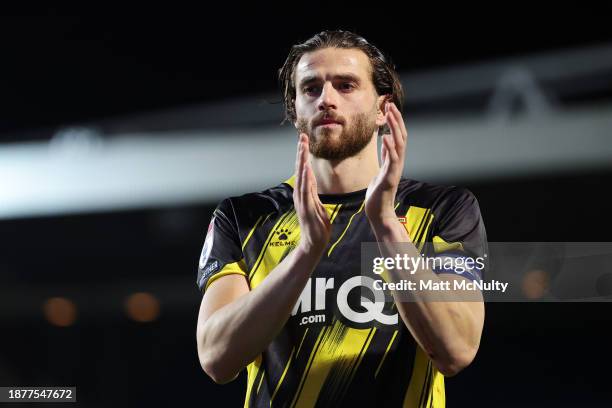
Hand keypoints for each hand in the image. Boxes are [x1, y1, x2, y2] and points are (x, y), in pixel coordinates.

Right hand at [293, 133, 331, 253]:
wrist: (313, 244)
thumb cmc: (317, 226)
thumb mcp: (318, 205)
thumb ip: (313, 193)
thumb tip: (311, 180)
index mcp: (305, 193)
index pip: (304, 170)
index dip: (304, 155)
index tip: (305, 140)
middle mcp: (300, 194)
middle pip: (300, 169)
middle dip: (301, 152)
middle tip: (302, 136)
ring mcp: (301, 201)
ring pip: (301, 176)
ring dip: (301, 160)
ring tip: (302, 146)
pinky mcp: (305, 208)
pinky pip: (304, 190)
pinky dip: (304, 178)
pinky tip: (305, 168)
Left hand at [365, 102, 407, 224]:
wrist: (379, 212)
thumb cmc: (379, 193)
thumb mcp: (381, 170)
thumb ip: (386, 156)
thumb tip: (386, 141)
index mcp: (394, 160)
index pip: (397, 136)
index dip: (395, 121)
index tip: (389, 107)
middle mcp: (397, 163)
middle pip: (401, 137)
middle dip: (396, 120)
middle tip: (390, 105)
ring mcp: (395, 170)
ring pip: (399, 146)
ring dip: (394, 129)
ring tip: (390, 115)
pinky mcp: (390, 178)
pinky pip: (392, 161)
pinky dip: (389, 149)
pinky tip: (385, 138)